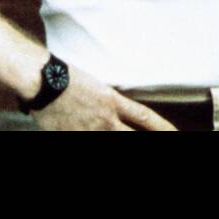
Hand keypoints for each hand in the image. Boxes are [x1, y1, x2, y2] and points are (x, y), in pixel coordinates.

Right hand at [30, 64, 176, 130]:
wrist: (43, 81)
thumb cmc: (67, 77)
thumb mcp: (97, 85)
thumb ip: (110, 102)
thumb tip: (118, 113)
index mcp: (113, 101)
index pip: (145, 117)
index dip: (163, 128)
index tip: (175, 134)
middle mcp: (104, 119)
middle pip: (132, 136)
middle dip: (147, 140)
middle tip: (164, 140)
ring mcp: (88, 131)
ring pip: (112, 140)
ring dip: (121, 139)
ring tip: (118, 134)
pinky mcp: (71, 137)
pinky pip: (87, 141)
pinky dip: (92, 139)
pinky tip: (90, 134)